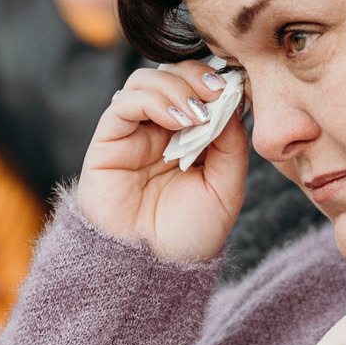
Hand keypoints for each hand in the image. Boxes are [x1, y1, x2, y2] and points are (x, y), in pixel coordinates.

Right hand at [77, 63, 245, 263]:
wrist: (153, 270)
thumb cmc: (188, 236)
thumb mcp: (226, 188)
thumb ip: (231, 144)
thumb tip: (234, 101)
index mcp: (188, 138)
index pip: (198, 87)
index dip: (216, 79)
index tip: (237, 85)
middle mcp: (158, 131)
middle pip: (171, 74)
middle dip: (197, 75)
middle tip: (217, 92)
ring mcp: (132, 134)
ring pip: (146, 80)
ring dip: (177, 87)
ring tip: (199, 114)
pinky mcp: (108, 142)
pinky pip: (123, 103)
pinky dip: (154, 100)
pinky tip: (178, 120)